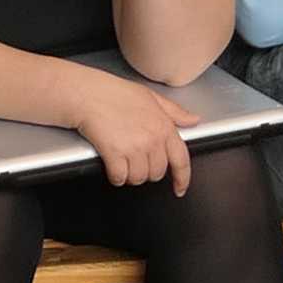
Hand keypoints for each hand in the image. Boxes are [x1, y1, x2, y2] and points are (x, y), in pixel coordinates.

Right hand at [71, 74, 194, 193]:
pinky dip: (115, 176)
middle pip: (156, 173)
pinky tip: (112, 165)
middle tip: (135, 159)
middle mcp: (152, 139)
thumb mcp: (151, 97)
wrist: (88, 94)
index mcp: (164, 126)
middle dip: (146, 171)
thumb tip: (193, 120)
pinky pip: (120, 177)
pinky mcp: (115, 153)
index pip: (181, 160)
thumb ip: (175, 112)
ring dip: (130, 175)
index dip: (182, 179)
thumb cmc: (115, 93)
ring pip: (138, 178)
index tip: (179, 188)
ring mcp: (134, 147)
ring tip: (123, 160)